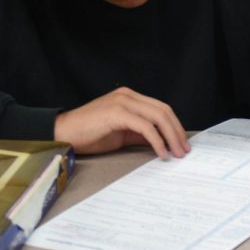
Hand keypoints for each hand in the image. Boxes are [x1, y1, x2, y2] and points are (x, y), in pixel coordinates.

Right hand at [53, 87, 189, 158]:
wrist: (64, 133)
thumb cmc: (89, 134)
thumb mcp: (121, 133)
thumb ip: (140, 134)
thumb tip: (161, 143)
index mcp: (129, 97)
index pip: (161, 108)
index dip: (174, 125)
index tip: (182, 143)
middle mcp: (128, 96)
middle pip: (163, 111)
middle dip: (177, 131)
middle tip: (184, 150)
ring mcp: (122, 102)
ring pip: (158, 117)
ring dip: (171, 137)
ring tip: (176, 153)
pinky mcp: (117, 113)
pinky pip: (145, 127)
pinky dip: (157, 141)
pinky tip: (161, 153)